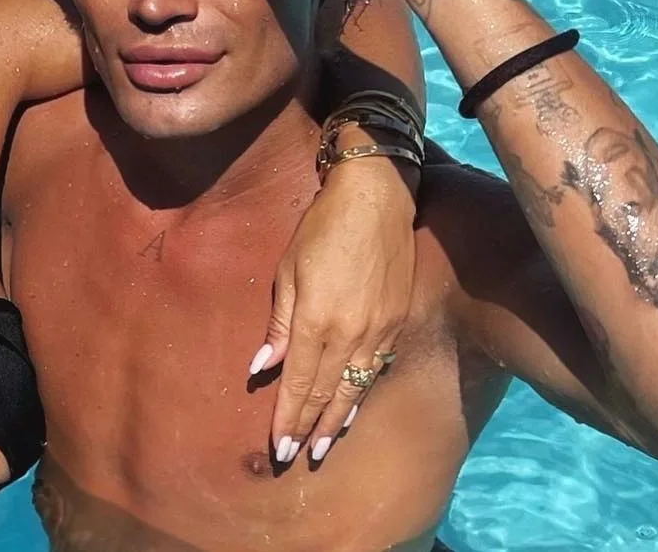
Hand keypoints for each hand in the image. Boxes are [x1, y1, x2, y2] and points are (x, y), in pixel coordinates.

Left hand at [257, 156, 416, 463]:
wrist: (377, 198)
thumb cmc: (323, 228)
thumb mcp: (289, 270)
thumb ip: (279, 323)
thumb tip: (262, 367)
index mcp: (316, 319)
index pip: (298, 382)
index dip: (287, 416)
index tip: (277, 444)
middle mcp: (349, 331)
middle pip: (325, 392)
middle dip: (308, 427)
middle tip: (294, 458)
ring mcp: (377, 328)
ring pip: (353, 387)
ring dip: (336, 420)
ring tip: (322, 448)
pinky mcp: (395, 321)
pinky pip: (375, 369)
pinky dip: (360, 394)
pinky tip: (352, 410)